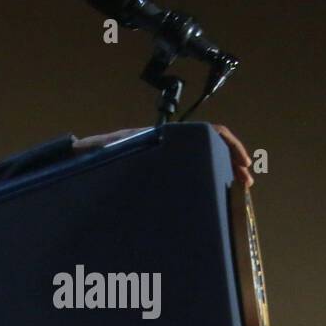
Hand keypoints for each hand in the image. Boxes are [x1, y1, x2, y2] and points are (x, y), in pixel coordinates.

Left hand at [72, 123, 254, 188]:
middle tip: (247, 179)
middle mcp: (170, 146)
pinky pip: (198, 170)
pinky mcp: (170, 171)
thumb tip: (79, 146)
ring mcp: (172, 158)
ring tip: (241, 187)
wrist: (89, 164)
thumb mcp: (100, 152)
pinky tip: (220, 192)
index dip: (227, 144)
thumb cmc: (95, 158)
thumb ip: (94, 148)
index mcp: (163, 139)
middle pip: (212, 145)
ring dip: (227, 168)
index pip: (204, 133)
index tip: (242, 163)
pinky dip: (213, 176)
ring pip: (208, 158)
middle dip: (234, 159)